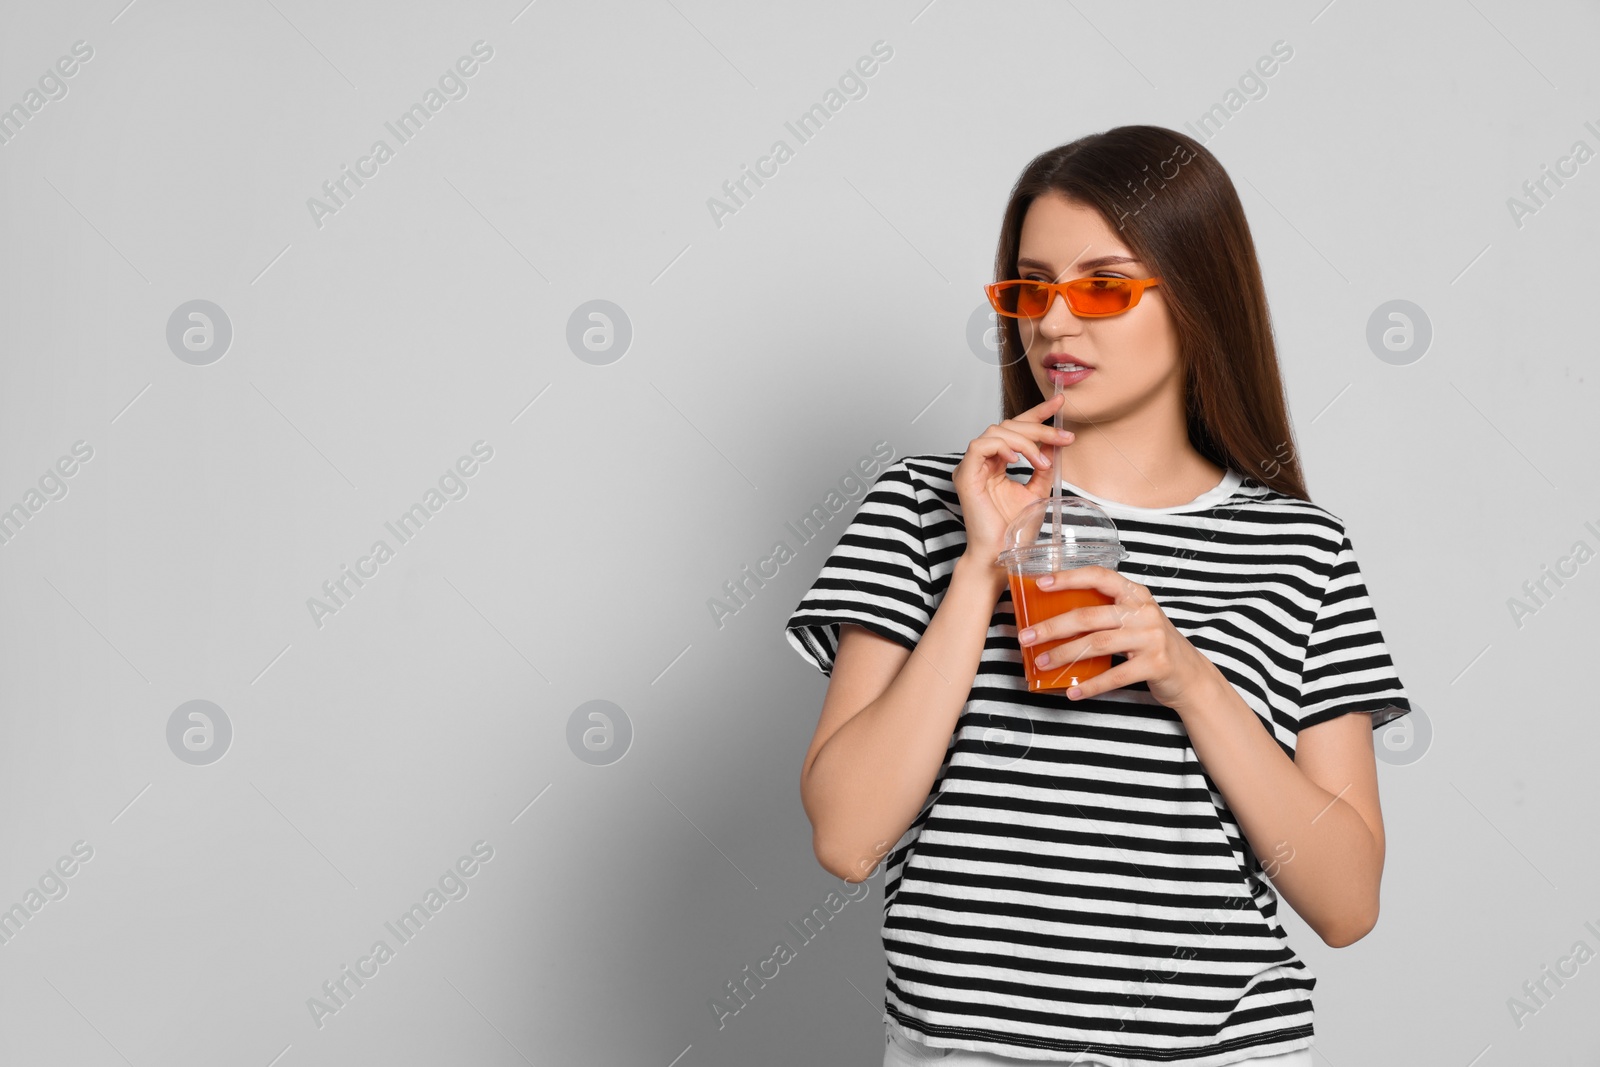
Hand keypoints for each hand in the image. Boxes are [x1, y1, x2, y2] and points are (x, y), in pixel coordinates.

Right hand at [953, 393, 1076, 571]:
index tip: (1059, 404)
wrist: (1000, 556)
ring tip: (1043, 461)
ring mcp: (972, 467)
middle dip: (1039, 428)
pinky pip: (981, 446)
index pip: (1017, 429)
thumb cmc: (1013, 531)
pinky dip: (1003, 447)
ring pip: (997, 431)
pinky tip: (1019, 460)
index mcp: (997, 463)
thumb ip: (1044, 466)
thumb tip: (1056, 442)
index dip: (1038, 413)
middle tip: (1063, 438)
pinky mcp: (965, 475)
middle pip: (1009, 426)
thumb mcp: (1037, 491)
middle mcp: (983, 462)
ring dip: (1025, 441)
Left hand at [1015, 565, 1217, 710]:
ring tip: (1042, 663)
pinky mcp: (1155, 664)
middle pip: (1089, 615)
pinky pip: (1115, 676)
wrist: (1190, 675)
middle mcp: (1144, 612)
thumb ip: (1105, 613)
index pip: (1100, 577)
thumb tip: (1053, 617)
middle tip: (1026, 636)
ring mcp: (1151, 637)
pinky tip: (1073, 691)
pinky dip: (1091, 685)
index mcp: (1135, 594)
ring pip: (1097, 644)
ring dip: (1064, 655)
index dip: (1070, 578)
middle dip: (1052, 626)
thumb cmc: (1151, 644)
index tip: (1041, 584)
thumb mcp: (1133, 620)